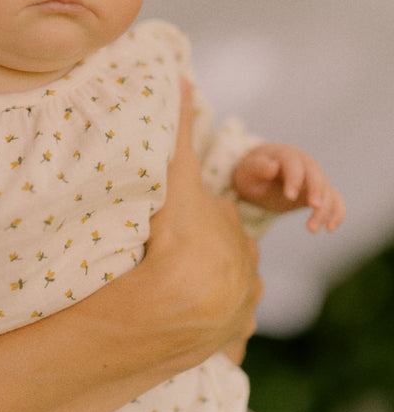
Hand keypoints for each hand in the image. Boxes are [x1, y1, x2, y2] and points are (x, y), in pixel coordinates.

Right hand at [143, 79, 262, 362]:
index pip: (215, 214)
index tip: (172, 223)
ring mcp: (242, 299)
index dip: (193, 215)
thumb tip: (184, 77)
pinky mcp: (233, 333)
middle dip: (202, 249)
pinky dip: (208, 319)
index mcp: (229, 225)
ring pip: (227, 286)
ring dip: (206, 284)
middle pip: (223, 249)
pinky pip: (223, 323)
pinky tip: (184, 315)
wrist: (179, 300)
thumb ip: (181, 128)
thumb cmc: (177, 232)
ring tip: (171, 287)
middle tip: (167, 255)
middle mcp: (244, 259)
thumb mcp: (176, 174)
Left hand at [233, 143, 345, 232]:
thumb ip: (259, 168)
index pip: (294, 163)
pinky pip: (335, 200)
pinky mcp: (320, 192)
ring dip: (324, 209)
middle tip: (314, 208)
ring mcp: (315, 177)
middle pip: (316, 175)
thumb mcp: (249, 171)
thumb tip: (273, 166)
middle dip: (316, 191)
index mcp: (286, 155)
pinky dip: (337, 213)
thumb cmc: (252, 173)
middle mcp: (305, 163)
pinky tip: (330, 228)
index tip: (289, 197)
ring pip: (327, 190)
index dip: (294, 178)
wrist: (258, 178)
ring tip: (311, 229)